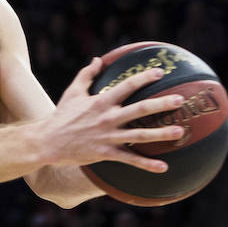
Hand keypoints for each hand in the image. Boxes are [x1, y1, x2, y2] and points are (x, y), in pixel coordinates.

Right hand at [40, 58, 187, 172]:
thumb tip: (98, 59)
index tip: (160, 72)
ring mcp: (108, 136)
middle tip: (180, 100)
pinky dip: (146, 164)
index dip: (144, 78)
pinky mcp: (106, 153)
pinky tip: (163, 167)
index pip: (127, 86)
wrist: (47, 142)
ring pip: (139, 135)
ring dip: (160, 134)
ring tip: (179, 131)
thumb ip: (86, 74)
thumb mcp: (72, 92)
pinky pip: (130, 159)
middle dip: (161, 104)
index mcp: (101, 101)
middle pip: (140, 109)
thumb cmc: (61, 116)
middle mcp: (108, 118)